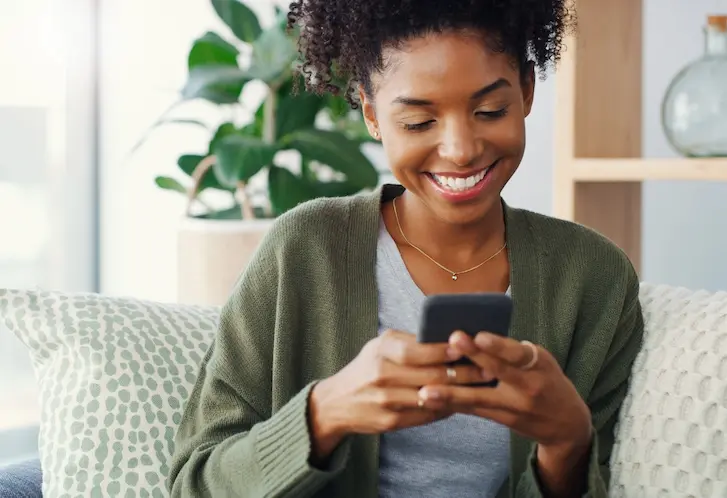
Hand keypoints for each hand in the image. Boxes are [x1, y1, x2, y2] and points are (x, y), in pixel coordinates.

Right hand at [308, 329, 487, 459]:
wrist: (337, 403)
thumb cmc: (366, 368)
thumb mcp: (380, 346)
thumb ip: (409, 342)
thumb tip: (448, 339)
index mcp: (380, 352)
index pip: (414, 351)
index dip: (441, 350)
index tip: (465, 347)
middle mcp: (381, 376)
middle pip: (429, 376)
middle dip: (462, 372)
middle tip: (487, 368)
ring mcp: (386, 401)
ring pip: (432, 397)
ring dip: (460, 392)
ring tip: (482, 386)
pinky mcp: (390, 422)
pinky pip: (426, 415)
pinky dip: (446, 408)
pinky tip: (462, 402)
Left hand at [418, 331, 591, 455]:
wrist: (567, 424)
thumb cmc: (548, 380)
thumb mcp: (540, 360)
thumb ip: (513, 350)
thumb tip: (475, 334)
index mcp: (539, 364)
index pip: (518, 353)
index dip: (499, 345)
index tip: (480, 335)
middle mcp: (529, 386)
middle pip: (498, 372)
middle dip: (473, 357)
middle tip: (451, 343)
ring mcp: (515, 406)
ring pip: (479, 398)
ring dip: (450, 393)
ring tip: (425, 390)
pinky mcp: (503, 419)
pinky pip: (474, 410)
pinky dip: (451, 404)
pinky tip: (429, 400)